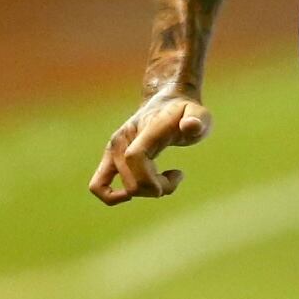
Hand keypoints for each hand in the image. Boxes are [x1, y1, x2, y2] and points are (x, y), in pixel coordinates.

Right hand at [89, 92, 211, 204]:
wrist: (167, 103)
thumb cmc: (185, 112)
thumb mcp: (200, 113)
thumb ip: (197, 119)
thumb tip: (190, 126)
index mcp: (144, 130)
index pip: (135, 157)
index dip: (149, 178)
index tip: (174, 178)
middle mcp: (122, 140)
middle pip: (132, 181)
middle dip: (159, 188)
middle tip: (177, 176)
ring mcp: (113, 149)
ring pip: (123, 187)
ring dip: (148, 191)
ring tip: (166, 178)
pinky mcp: (109, 158)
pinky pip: (98, 185)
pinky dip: (114, 196)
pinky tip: (137, 191)